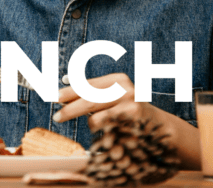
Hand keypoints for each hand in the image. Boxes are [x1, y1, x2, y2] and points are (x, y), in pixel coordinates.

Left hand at [53, 73, 199, 168]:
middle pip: (88, 99)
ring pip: (95, 116)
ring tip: (96, 125)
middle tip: (56, 117)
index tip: (53, 97)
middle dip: (69, 109)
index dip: (69, 91)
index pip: (87, 85)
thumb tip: (63, 83)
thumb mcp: (111, 96)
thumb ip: (90, 91)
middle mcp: (125, 88)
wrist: (159, 127)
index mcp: (117, 79)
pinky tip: (110, 131)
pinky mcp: (132, 121)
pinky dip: (103, 132)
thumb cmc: (128, 110)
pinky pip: (106, 129)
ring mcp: (130, 104)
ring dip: (91, 123)